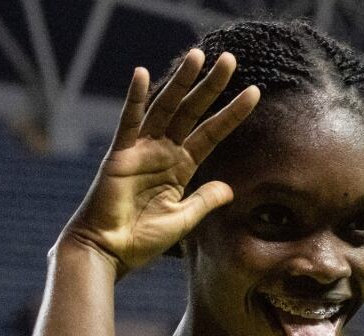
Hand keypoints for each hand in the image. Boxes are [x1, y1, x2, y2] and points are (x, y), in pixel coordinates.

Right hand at [61, 50, 259, 276]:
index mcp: (179, 167)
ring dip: (181, 82)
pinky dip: (134, 98)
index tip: (254, 93)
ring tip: (198, 56)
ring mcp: (141, 150)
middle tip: (229, 59)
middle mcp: (162, 152)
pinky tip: (142, 74)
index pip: (211, 134)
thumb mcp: (183, 220)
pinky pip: (128, 122)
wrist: (109, 252)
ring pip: (165, 108)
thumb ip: (205, 201)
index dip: (231, 114)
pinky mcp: (119, 155)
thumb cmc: (141, 240)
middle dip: (210, 86)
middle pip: (191, 112)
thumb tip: (229, 189)